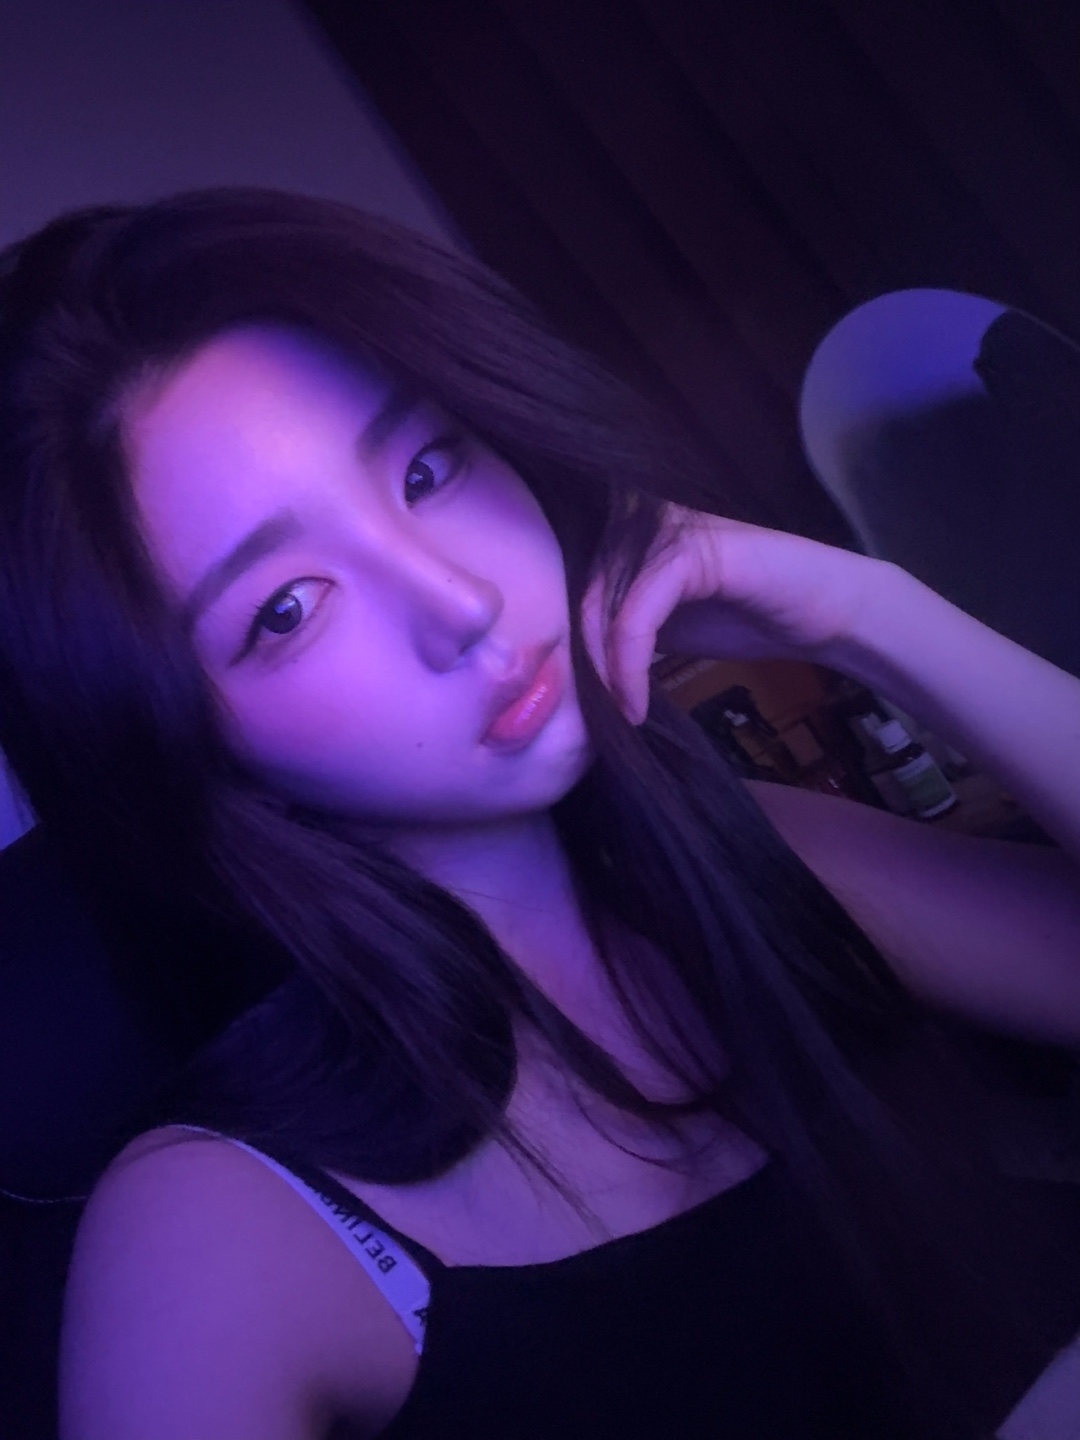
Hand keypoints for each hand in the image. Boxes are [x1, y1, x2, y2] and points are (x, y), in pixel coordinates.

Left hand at [581, 503, 891, 723]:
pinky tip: (637, 706)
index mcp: (628, 534)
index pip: (571, 586)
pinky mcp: (690, 552)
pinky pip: (638, 613)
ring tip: (618, 715)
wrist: (820, 614)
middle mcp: (639, 522)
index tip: (580, 704)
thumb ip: (618, 628)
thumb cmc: (746, 616)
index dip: (566, 647)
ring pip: (602, 604)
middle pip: (577, 594)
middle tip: (592, 718)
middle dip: (578, 663)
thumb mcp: (664, 625)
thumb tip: (565, 663)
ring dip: (603, 671)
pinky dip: (629, 664)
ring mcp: (664, 532)